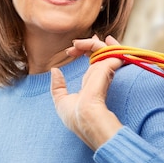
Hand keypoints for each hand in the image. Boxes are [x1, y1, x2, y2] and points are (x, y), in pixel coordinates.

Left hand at [50, 35, 124, 150]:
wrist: (86, 121)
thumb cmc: (76, 118)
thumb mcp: (62, 102)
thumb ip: (58, 86)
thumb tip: (54, 70)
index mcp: (92, 84)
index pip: (94, 64)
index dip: (86, 52)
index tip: (73, 47)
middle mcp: (101, 77)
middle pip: (100, 54)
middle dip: (90, 44)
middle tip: (75, 43)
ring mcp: (105, 72)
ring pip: (103, 49)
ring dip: (91, 43)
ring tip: (79, 42)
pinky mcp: (106, 69)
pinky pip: (108, 52)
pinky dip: (102, 46)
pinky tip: (95, 41)